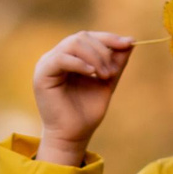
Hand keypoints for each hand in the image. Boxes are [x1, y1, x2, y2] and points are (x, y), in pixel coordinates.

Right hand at [32, 31, 133, 165]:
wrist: (73, 135)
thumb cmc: (87, 112)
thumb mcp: (107, 82)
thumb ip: (116, 62)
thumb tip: (130, 40)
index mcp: (70, 57)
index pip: (88, 37)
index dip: (108, 38)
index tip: (127, 44)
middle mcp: (56, 56)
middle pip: (81, 37)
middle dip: (102, 51)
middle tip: (112, 72)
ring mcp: (47, 63)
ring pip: (72, 44)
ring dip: (94, 57)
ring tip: (104, 75)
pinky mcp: (42, 74)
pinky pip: (61, 58)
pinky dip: (79, 63)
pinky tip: (91, 73)